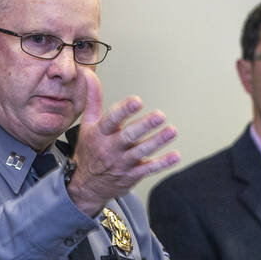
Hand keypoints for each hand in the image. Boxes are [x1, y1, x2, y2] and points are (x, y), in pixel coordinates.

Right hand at [66, 71, 180, 216]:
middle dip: (144, 126)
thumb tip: (88, 73)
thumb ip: (93, 97)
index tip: (137, 101)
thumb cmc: (89, 150)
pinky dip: (162, 163)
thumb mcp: (87, 123)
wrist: (85, 185)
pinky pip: (148, 169)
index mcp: (100, 133)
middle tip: (160, 116)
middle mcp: (110, 147)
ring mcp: (122, 162)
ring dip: (157, 141)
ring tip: (172, 131)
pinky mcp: (132, 174)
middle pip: (128, 136)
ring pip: (140, 152)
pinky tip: (175, 155)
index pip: (111, 119)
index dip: (124, 110)